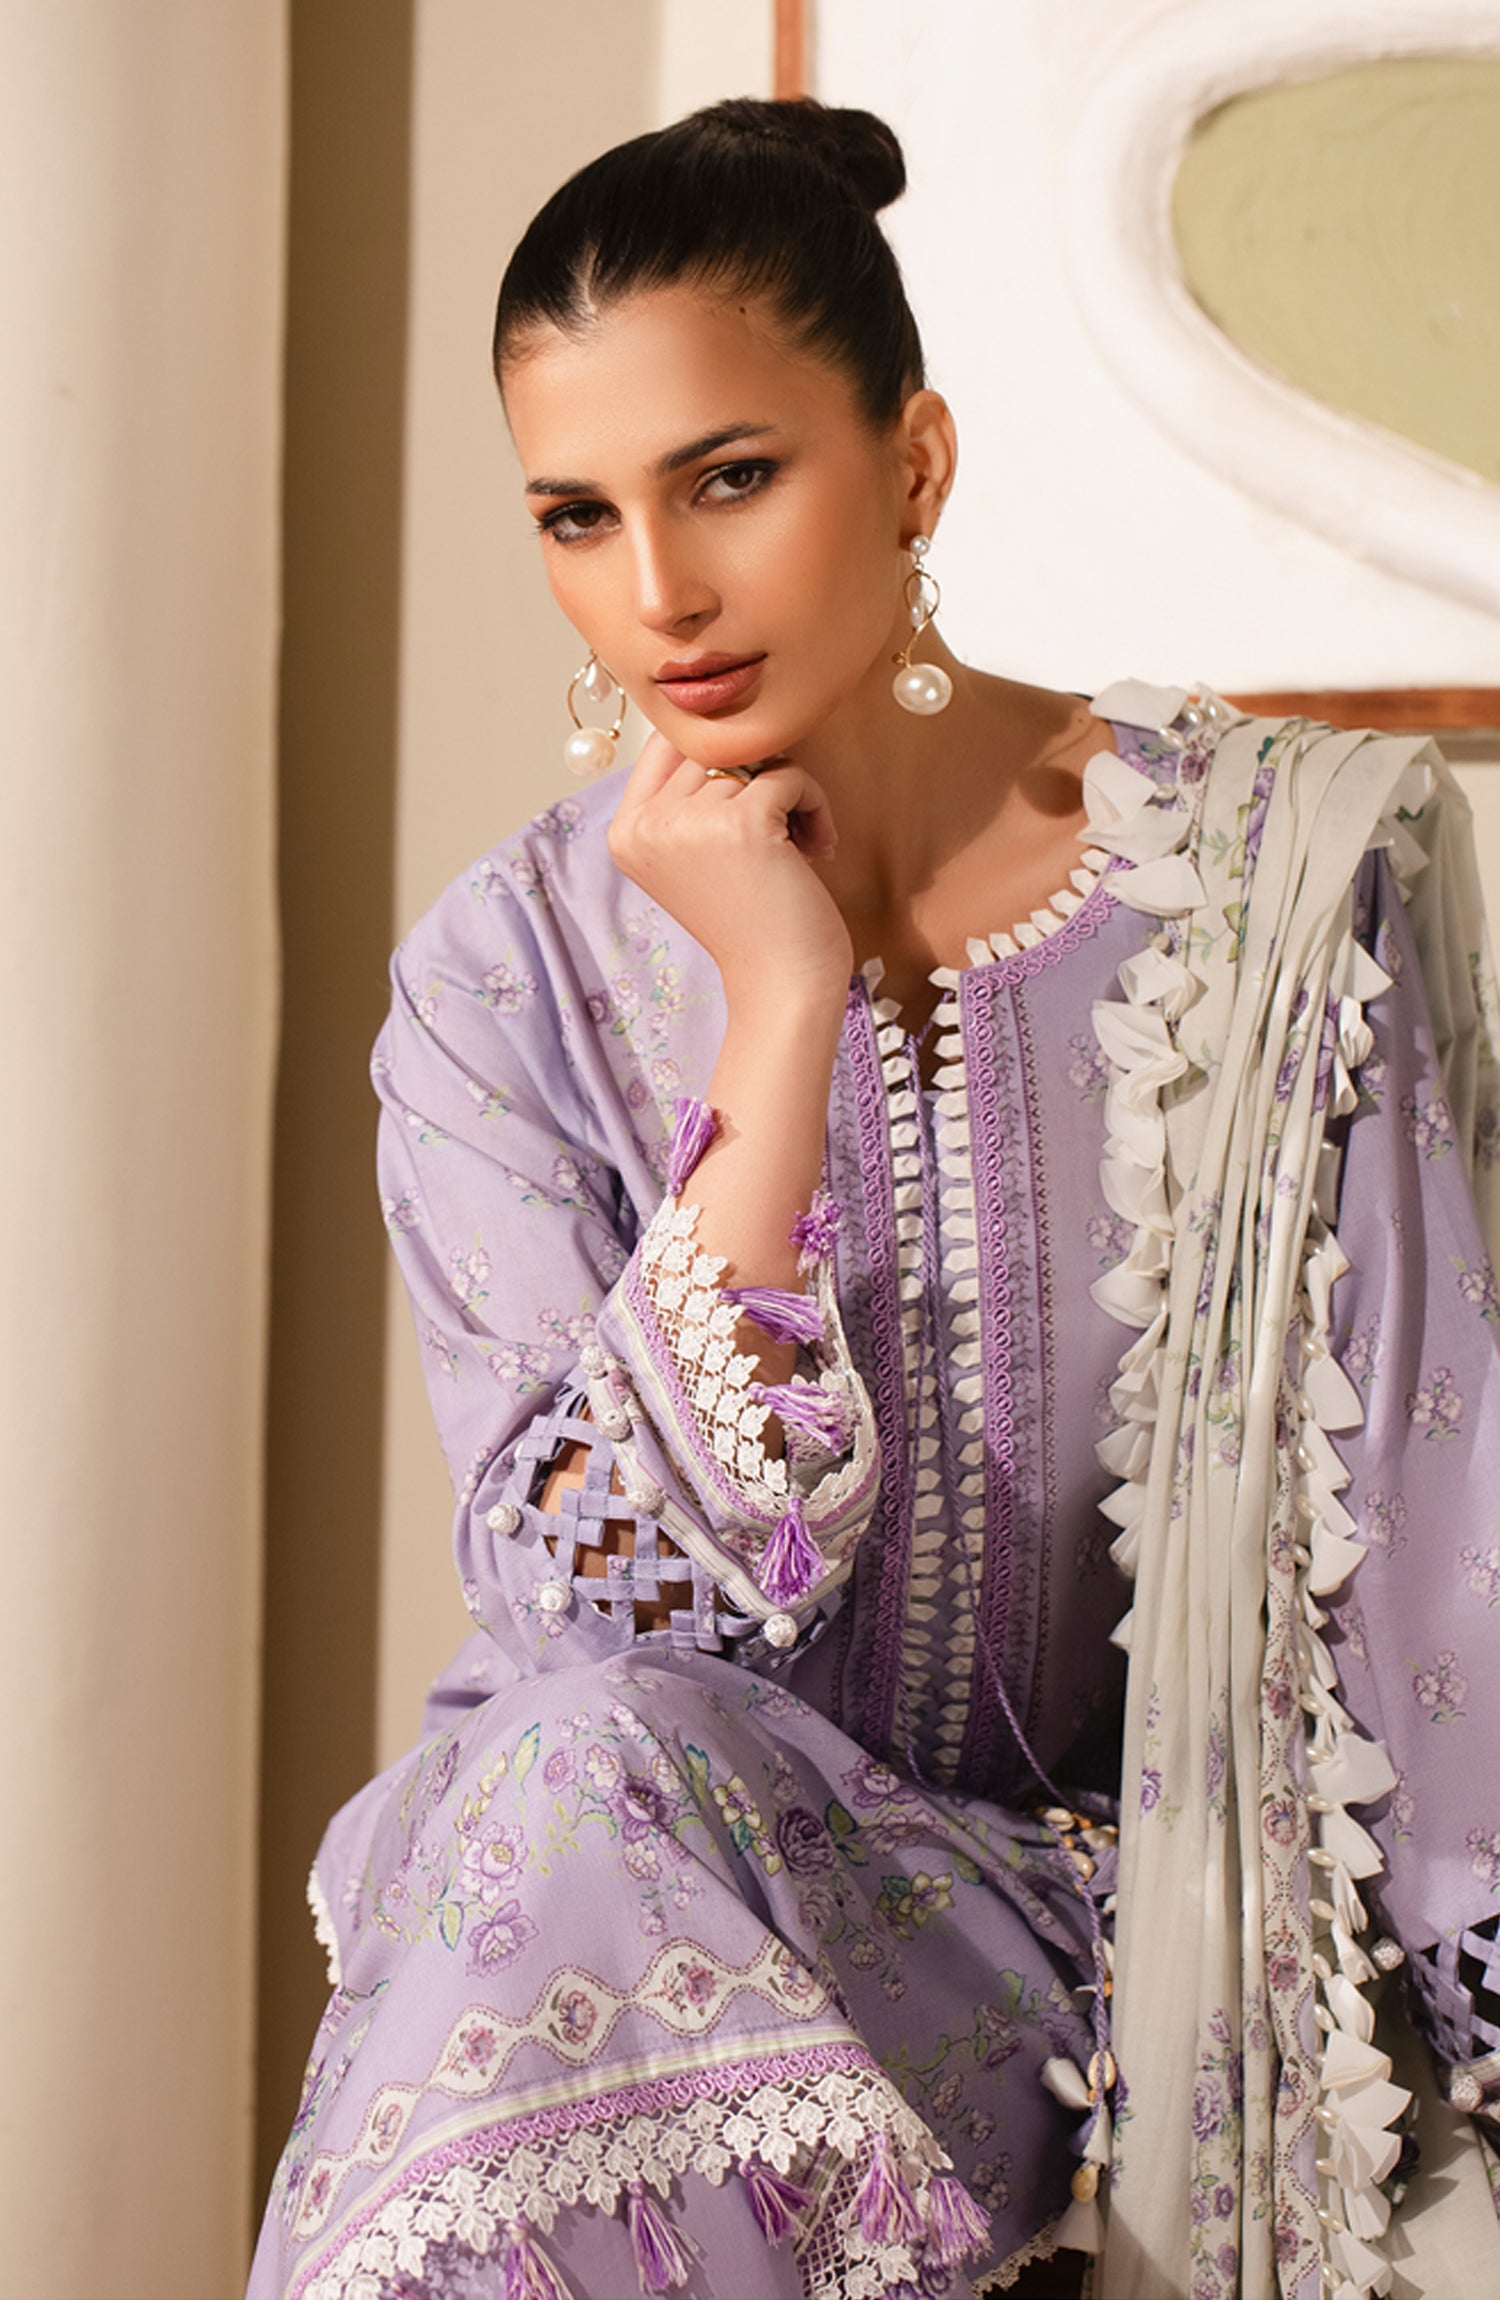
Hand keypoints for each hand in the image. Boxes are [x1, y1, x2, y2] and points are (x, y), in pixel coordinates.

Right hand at [608, 731, 853, 1008]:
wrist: (781, 985)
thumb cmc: (750, 919)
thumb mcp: (695, 854)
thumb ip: (687, 794)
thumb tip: (716, 716)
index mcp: (625, 830)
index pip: (664, 744)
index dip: (714, 757)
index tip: (746, 804)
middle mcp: (646, 824)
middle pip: (708, 747)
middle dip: (754, 777)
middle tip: (780, 830)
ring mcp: (689, 822)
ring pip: (753, 759)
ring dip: (789, 796)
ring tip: (797, 848)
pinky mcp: (741, 823)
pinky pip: (789, 775)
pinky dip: (814, 805)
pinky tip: (816, 848)